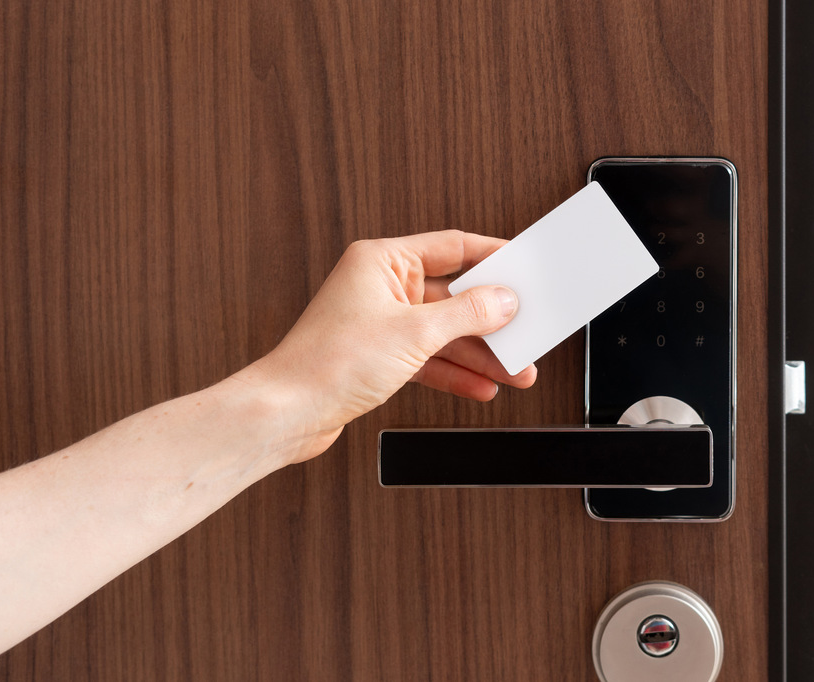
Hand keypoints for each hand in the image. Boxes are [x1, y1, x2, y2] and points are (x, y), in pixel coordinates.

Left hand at [245, 230, 536, 461]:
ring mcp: (379, 322)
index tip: (524, 267)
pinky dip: (454, 373)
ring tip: (515, 371)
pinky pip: (427, 358)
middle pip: (452, 297)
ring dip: (479, 354)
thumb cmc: (329, 363)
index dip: (493, 257)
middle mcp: (380, 286)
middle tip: (525, 332)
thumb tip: (502, 300)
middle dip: (491, 321)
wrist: (287, 413)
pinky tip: (481, 387)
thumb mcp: (415, 334)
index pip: (452, 248)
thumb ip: (467, 315)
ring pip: (443, 333)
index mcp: (382, 261)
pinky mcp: (377, 356)